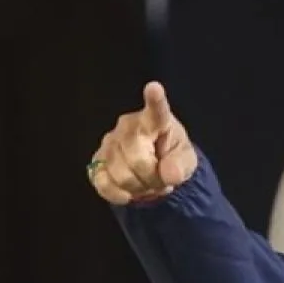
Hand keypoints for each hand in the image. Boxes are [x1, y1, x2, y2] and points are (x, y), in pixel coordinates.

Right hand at [89, 81, 196, 204]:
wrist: (152, 169)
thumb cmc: (170, 156)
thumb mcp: (186, 160)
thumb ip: (181, 166)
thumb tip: (169, 175)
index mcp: (155, 120)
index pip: (156, 110)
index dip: (154, 100)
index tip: (154, 88)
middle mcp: (127, 126)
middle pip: (137, 160)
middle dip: (152, 179)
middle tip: (160, 180)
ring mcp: (109, 143)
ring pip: (120, 175)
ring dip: (137, 189)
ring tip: (146, 184)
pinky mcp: (96, 160)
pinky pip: (103, 182)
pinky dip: (117, 194)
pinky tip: (128, 193)